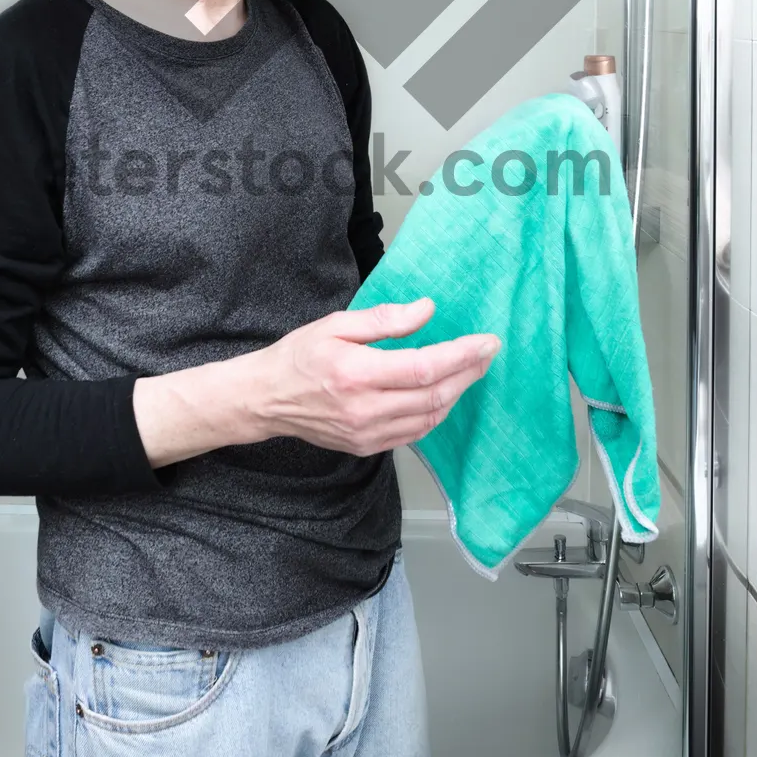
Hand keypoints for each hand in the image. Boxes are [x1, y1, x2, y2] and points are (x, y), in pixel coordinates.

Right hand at [248, 298, 499, 454]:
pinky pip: (415, 433)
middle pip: (435, 395)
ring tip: (471, 370)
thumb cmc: (299, 356)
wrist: (268, 399)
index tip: (487, 342)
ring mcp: (368, 433)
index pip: (425, 367)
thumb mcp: (336, 325)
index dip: (462, 355)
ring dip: (457, 393)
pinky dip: (436, 413)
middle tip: (488, 354)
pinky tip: (443, 394)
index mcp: (357, 373)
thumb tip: (427, 310)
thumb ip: (384, 319)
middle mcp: (366, 409)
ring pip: (430, 418)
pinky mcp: (368, 447)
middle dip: (469, 373)